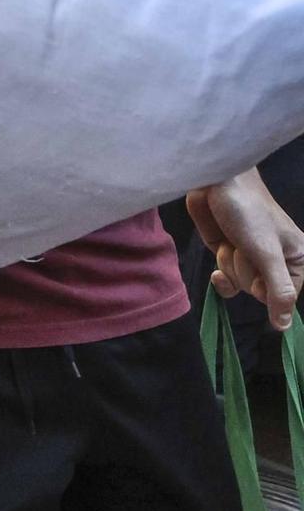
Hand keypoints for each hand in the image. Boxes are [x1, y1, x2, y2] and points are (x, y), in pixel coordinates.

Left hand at [186, 169, 303, 328]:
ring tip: (232, 241)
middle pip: (259, 291)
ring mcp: (249, 257)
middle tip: (244, 246)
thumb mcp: (267, 253)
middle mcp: (274, 261)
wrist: (215, 183)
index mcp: (295, 259)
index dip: (268, 290)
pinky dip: (221, 278)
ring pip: (240, 284)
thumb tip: (283, 327)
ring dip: (230, 265)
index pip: (285, 297)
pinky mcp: (228, 253)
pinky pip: (227, 281)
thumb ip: (278, 291)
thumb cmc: (247, 212)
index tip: (260, 269)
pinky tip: (216, 273)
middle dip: (246, 271)